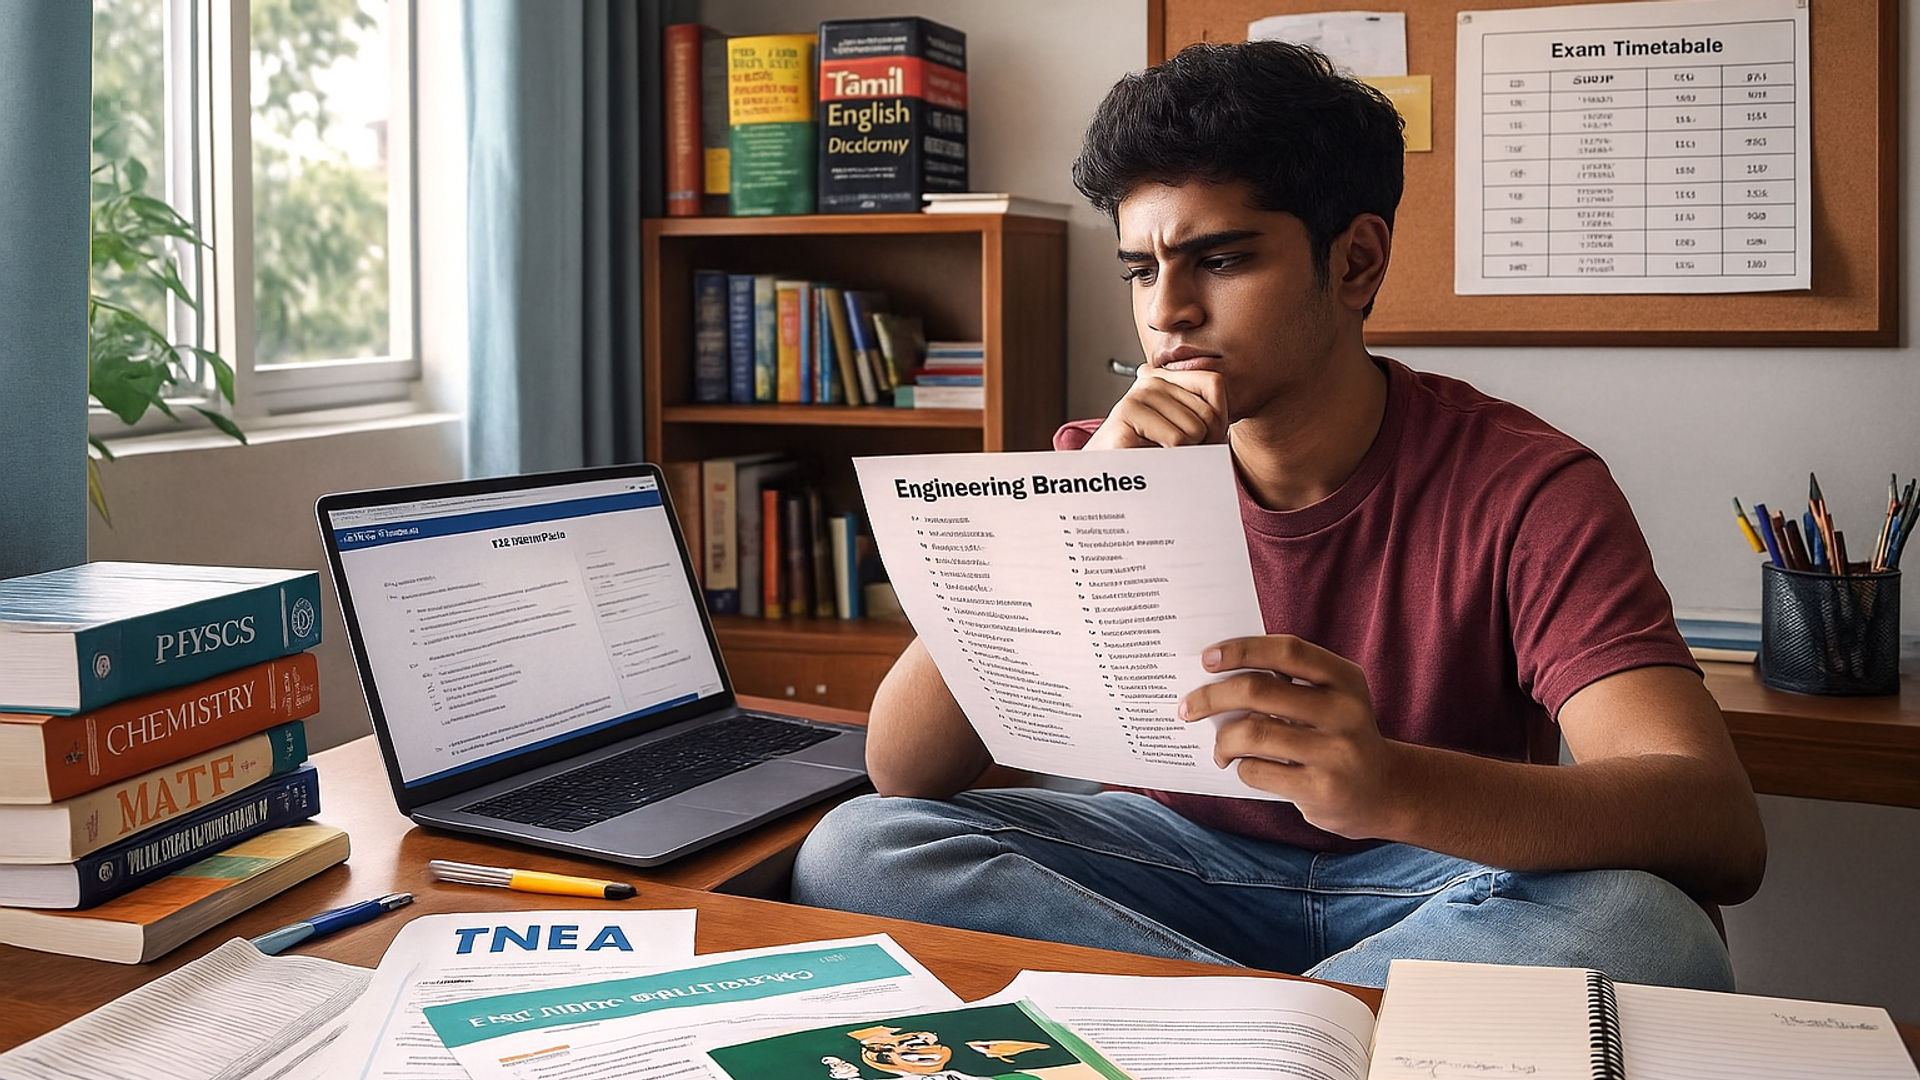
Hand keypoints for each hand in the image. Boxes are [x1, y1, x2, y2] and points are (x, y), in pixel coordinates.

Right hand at [1083, 366, 1227, 448]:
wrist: (1109, 483)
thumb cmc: (1152, 458)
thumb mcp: (1189, 432)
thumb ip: (1209, 412)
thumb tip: (1220, 405)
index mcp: (1166, 379)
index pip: (1214, 384)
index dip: (1216, 419)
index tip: (1196, 437)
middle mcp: (1149, 381)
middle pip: (1208, 412)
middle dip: (1201, 442)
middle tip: (1176, 452)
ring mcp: (1135, 398)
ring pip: (1194, 429)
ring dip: (1185, 454)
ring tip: (1161, 453)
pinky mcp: (1125, 418)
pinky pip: (1176, 441)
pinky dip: (1171, 458)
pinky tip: (1150, 457)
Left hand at [1178, 635, 1399, 838]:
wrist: (1383, 792)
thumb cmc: (1338, 736)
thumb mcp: (1331, 700)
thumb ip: (1288, 684)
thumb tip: (1215, 678)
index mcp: (1345, 678)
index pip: (1288, 651)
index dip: (1242, 649)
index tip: (1207, 658)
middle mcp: (1345, 711)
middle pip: (1259, 691)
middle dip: (1212, 697)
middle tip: (1188, 707)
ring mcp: (1336, 752)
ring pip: (1252, 734)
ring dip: (1222, 740)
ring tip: (1218, 749)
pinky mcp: (1322, 789)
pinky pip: (1258, 771)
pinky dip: (1240, 767)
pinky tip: (1244, 768)